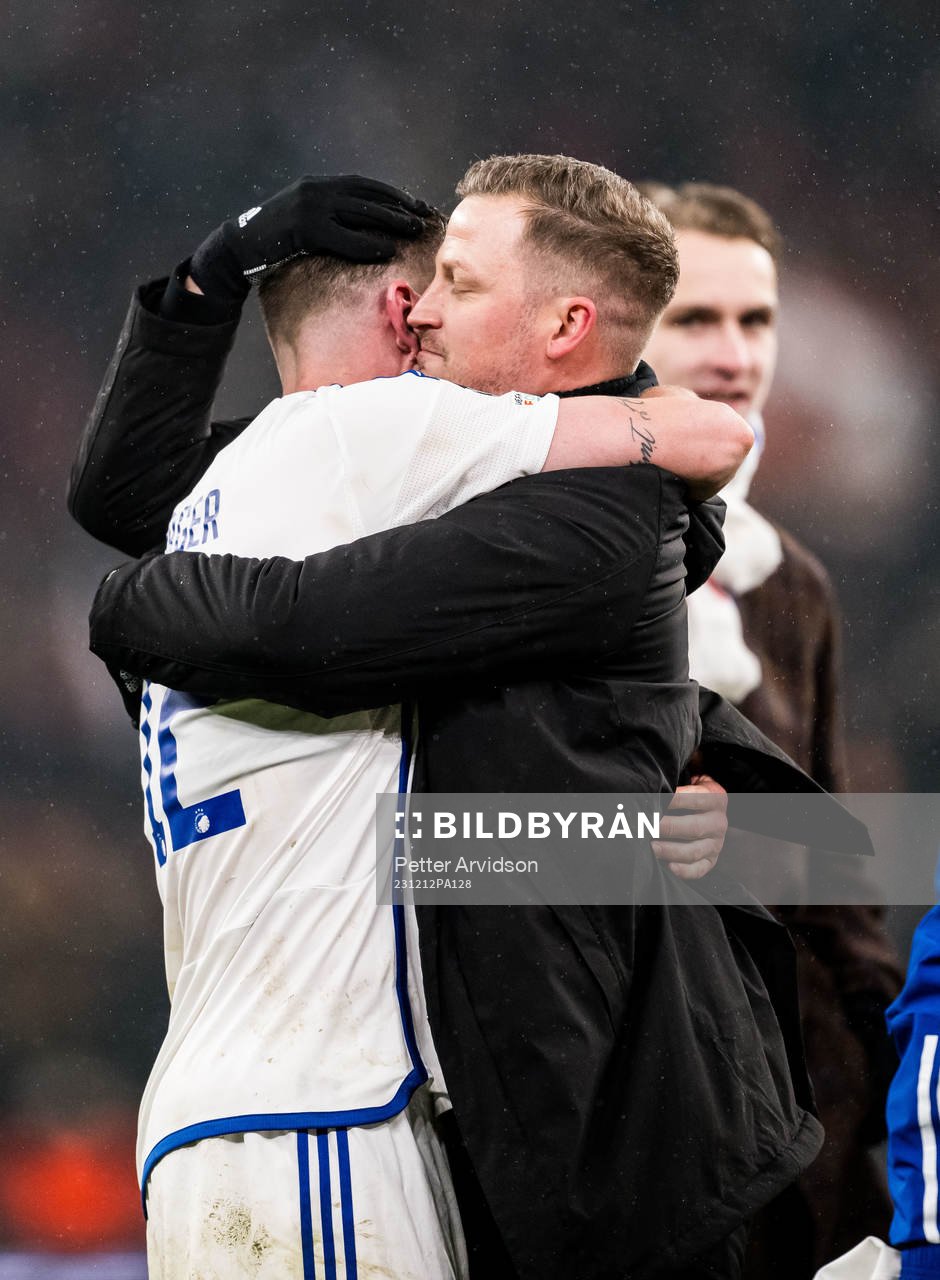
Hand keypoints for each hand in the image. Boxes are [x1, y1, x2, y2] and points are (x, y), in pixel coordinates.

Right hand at [189, 175, 432, 303]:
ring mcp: (310, 207)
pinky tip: (385, 251)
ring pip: (360, 212)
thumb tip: (362, 225)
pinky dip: (367, 245)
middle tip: (420, 217)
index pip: (363, 185)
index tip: (413, 203)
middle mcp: (316, 189)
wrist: (239, 246)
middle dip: (397, 205)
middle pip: (366, 196)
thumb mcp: (304, 218)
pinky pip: (344, 238)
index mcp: (318, 184)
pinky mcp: (304, 229)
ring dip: (390, 221)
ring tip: (411, 230)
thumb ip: (330, 215)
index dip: (391, 194)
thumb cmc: (274, 239)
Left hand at [652, 775, 727, 878]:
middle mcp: (719, 822)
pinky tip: (668, 866)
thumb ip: (676, 781)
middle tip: (645, 826)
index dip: (671, 800)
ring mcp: (716, 844)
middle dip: (666, 827)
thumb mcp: (689, 781)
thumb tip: (653, 785)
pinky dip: (684, 871)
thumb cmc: (688, 793)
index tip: (650, 801)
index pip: (693, 798)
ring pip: (693, 851)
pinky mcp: (710, 860)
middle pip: (692, 828)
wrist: (706, 808)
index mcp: (716, 799)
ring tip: (650, 847)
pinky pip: (698, 869)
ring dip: (670, 850)